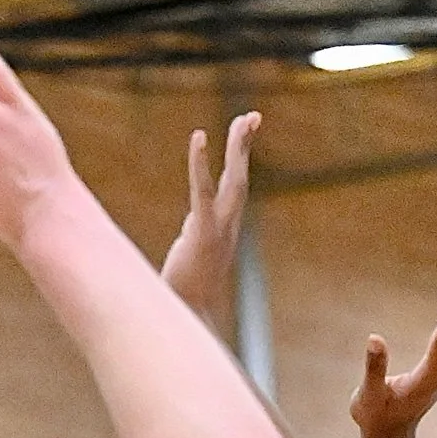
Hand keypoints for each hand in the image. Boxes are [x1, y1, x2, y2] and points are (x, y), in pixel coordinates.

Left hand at [160, 112, 259, 323]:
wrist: (188, 323)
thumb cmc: (183, 300)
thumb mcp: (187, 264)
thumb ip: (188, 246)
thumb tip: (183, 243)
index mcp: (223, 232)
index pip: (232, 190)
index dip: (237, 162)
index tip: (241, 136)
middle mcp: (227, 228)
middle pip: (240, 179)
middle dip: (245, 146)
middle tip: (253, 115)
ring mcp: (218, 231)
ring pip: (234, 181)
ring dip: (239, 148)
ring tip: (244, 119)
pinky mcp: (201, 234)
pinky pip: (201, 192)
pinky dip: (200, 164)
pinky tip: (199, 137)